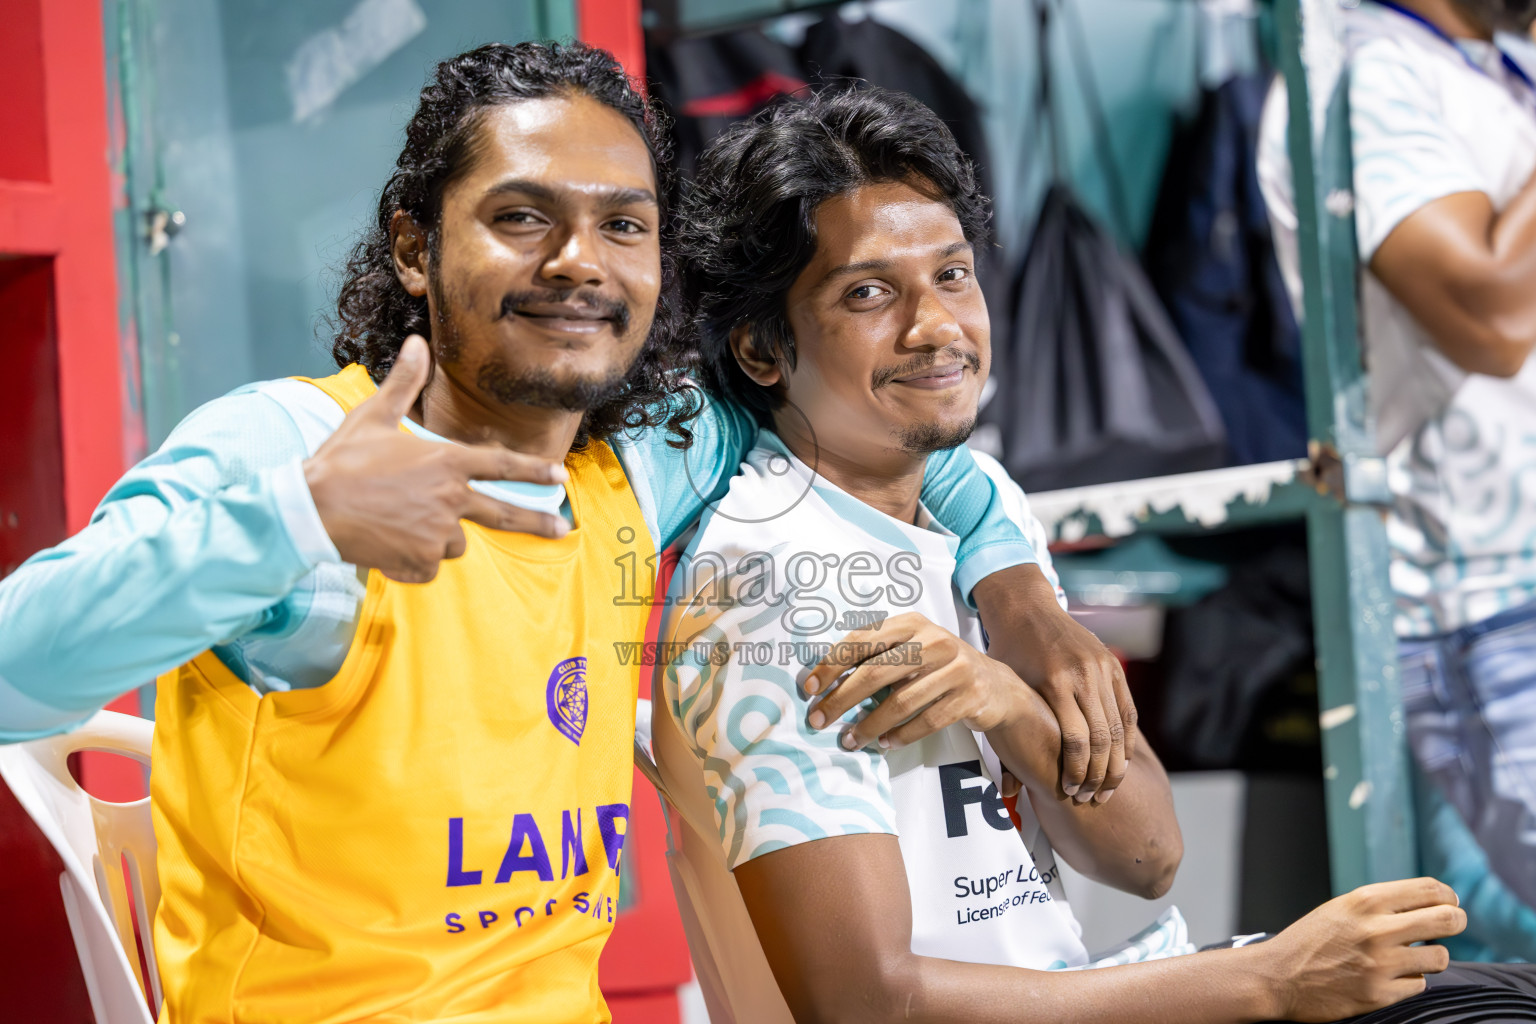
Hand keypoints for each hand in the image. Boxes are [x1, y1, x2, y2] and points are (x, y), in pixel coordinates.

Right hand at [303, 335, 569, 582]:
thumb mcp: (373, 416)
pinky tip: (387, 543)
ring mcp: (437, 533)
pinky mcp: (420, 562)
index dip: (533, 471)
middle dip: (538, 522)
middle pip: (504, 513)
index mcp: (445, 462)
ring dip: (437, 534)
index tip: (560, 478)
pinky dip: (414, 559)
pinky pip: (429, 564)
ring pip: (454, 539)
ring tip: (397, 520)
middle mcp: (450, 498)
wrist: (309, 510)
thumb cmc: (341, 461)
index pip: (502, 466)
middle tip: (563, 529)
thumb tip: (417, 341)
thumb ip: (404, 383)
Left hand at [802, 612, 1037, 752]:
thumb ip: (875, 658)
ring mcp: (955, 667)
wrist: (995, 685)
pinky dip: (901, 735)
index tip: (809, 689)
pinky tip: (885, 744)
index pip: (861, 640)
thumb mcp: (911, 651)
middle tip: (818, 721)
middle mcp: (933, 640)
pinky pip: (927, 721)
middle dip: (841, 700)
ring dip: (869, 726)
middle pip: (875, 673)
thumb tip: (823, 683)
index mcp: (910, 623)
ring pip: (900, 702)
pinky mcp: (969, 695)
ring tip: (850, 741)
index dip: (830, 664)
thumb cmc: (938, 668)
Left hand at [973, 565, 1135, 803]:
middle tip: (1092, 799)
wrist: (1027, 610)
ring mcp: (1102, 669)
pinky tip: (1121, 762)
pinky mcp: (1113, 666)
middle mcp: (1083, 675)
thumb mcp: (1003, 691)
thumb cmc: (1007, 655)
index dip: (1076, 771)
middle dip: (1099, 775)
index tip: (1070, 793)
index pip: (1075, 739)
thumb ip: (1006, 740)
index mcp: (1054, 682)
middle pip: (1102, 738)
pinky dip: (1127, 739)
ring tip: (1108, 789)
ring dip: (1117, 763)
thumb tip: (1007, 790)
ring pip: (1120, 727)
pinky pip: (1127, 710)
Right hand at [1259, 877, 1464, 1021]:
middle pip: (1447, 919)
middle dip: (1456, 921)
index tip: (1448, 902)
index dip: (1447, 895)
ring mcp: (1380, 965)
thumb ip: (1382, 905)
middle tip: (1452, 924)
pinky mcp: (1380, 995)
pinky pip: (1419, 985)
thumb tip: (1433, 903)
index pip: (1429, 889)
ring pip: (1439, 957)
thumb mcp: (1342, 909)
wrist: (1276, 977)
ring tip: (1413, 956)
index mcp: (1365, 901)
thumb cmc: (1310, 940)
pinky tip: (1388, 977)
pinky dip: (1409, 981)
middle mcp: (1377, 930)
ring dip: (1431, 956)